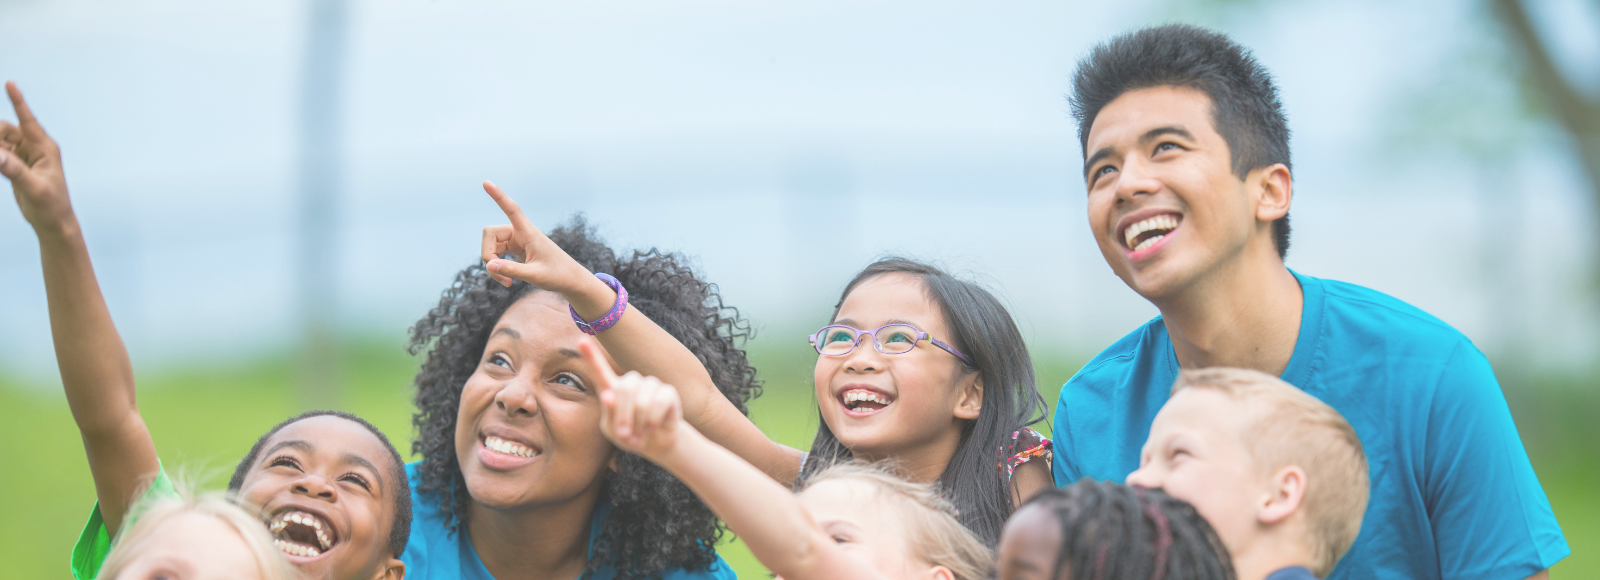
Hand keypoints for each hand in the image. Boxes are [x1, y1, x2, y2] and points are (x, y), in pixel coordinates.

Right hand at [0, 81, 73, 232]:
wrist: (53, 222)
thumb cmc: (51, 206)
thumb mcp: (34, 188)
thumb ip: (15, 171)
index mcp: (45, 148)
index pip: (28, 120)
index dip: (18, 101)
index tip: (9, 83)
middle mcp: (34, 148)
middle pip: (5, 130)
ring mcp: (24, 157)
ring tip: (1, 163)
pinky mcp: (15, 166)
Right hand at [479, 180, 586, 290]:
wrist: (570, 280)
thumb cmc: (557, 275)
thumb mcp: (535, 275)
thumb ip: (512, 271)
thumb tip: (489, 265)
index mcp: (529, 233)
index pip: (511, 209)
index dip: (498, 196)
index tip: (486, 182)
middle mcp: (520, 232)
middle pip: (490, 234)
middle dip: (487, 254)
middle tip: (497, 273)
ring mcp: (517, 240)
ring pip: (491, 247)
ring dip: (492, 265)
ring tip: (506, 282)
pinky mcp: (515, 249)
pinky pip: (496, 255)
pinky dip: (497, 268)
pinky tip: (507, 281)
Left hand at [579, 339, 684, 458]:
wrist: (656, 444)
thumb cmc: (630, 436)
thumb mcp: (613, 431)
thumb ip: (608, 415)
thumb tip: (608, 396)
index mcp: (613, 388)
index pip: (599, 370)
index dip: (591, 356)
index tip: (581, 340)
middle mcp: (631, 382)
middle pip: (624, 389)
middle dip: (624, 416)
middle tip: (624, 436)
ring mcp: (650, 384)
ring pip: (642, 400)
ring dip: (639, 423)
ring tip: (640, 435)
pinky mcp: (668, 391)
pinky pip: (659, 403)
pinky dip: (653, 420)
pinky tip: (652, 427)